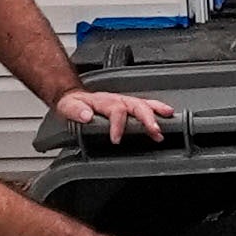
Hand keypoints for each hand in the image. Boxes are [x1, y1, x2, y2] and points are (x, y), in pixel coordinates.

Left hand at [48, 86, 176, 143]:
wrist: (73, 96)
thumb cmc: (72, 104)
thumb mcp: (67, 107)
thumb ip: (75, 111)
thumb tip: (86, 115)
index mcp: (103, 101)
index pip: (115, 110)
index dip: (118, 124)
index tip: (116, 139)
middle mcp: (116, 99)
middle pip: (136, 105)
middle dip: (147, 117)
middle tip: (155, 130)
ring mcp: (123, 101)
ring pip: (144, 103)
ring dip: (157, 111)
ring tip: (168, 118)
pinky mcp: (128, 105)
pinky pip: (145, 105)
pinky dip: (157, 110)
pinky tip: (167, 116)